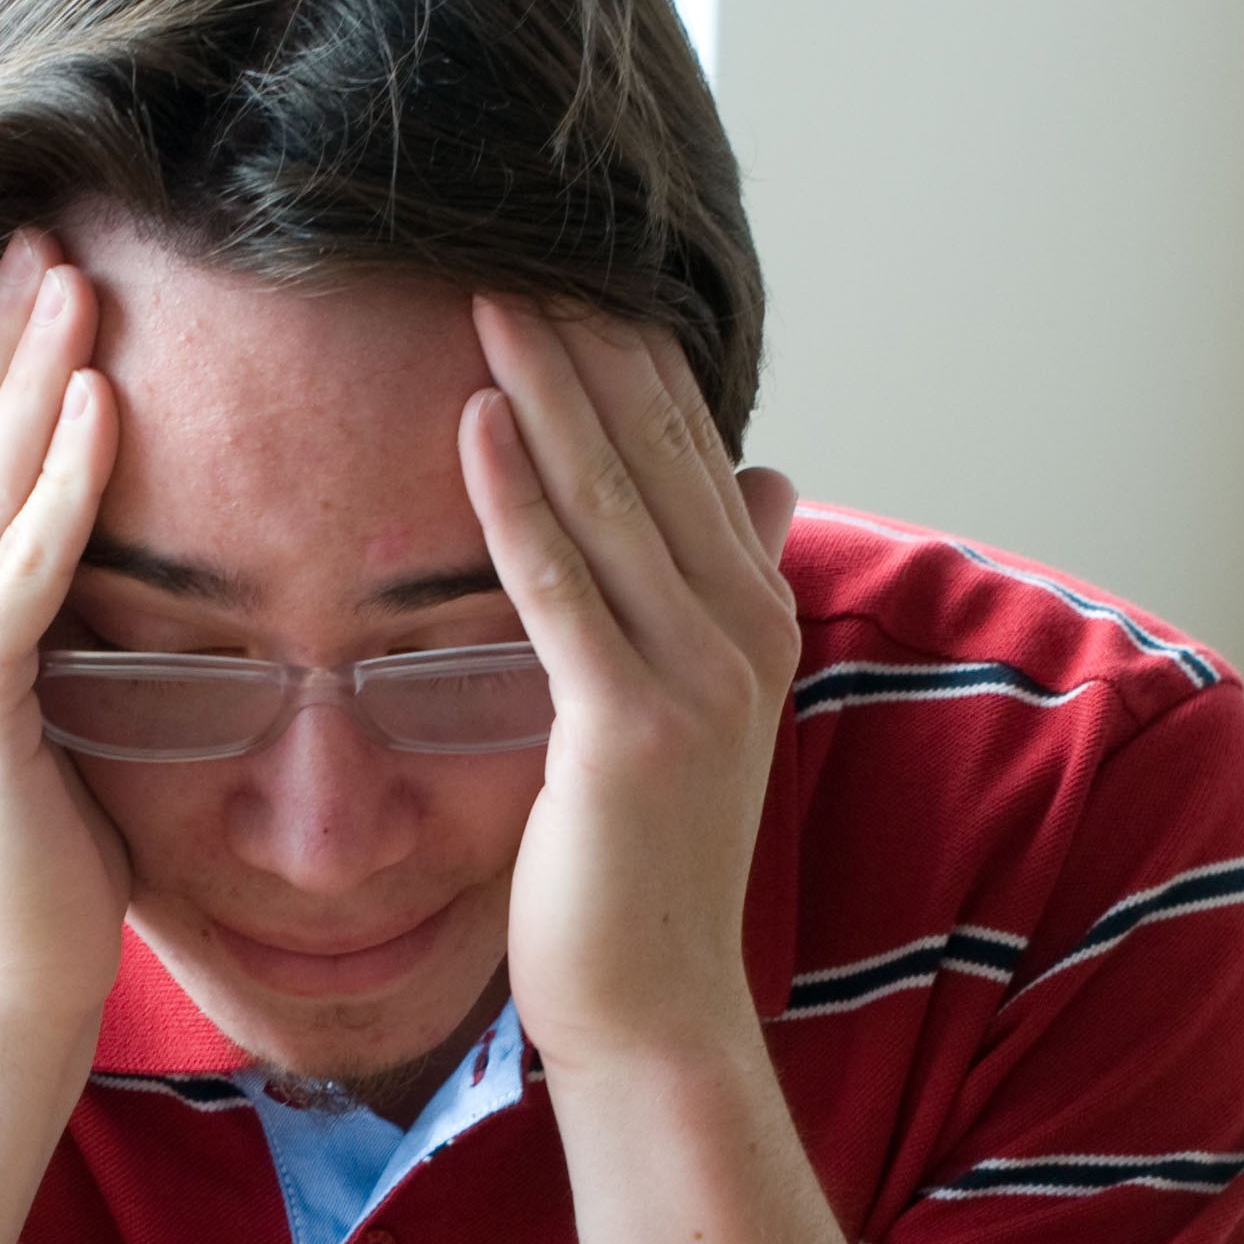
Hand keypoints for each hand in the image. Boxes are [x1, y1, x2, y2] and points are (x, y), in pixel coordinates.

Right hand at [0, 230, 130, 1045]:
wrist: (0, 996)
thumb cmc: (33, 876)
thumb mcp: (17, 726)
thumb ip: (19, 636)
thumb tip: (69, 556)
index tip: (20, 277)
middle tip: (43, 225)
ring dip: (32, 373)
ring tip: (75, 273)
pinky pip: (23, 567)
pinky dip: (66, 480)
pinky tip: (104, 396)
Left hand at [459, 301, 798, 1079]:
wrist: (655, 1012)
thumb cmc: (645, 872)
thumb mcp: (693, 716)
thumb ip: (717, 592)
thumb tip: (766, 479)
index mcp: (754, 621)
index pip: (689, 452)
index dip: (631, 354)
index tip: (568, 264)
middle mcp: (742, 635)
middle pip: (657, 452)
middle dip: (588, 341)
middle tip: (516, 231)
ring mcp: (695, 682)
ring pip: (612, 501)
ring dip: (550, 389)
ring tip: (488, 289)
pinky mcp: (629, 731)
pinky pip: (563, 591)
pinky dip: (520, 502)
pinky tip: (476, 422)